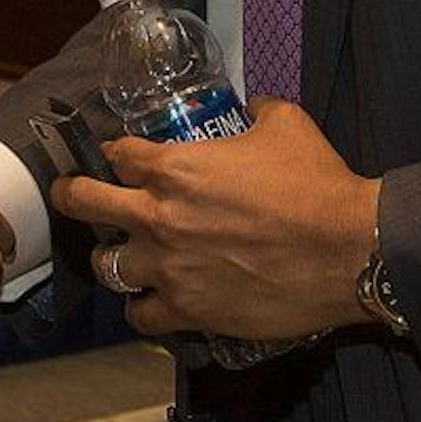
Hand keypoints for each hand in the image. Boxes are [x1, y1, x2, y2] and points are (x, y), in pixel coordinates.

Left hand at [50, 96, 379, 340]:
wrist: (349, 250)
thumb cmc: (317, 186)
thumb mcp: (284, 124)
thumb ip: (257, 110)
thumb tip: (253, 105)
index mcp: (173, 167)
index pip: (117, 153)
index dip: (117, 152)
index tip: (120, 156)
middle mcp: (158, 216)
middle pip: (83, 201)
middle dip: (73, 194)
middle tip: (71, 194)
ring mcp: (169, 268)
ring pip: (106, 266)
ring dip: (112, 258)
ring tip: (121, 257)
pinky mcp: (190, 311)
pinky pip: (141, 316)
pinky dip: (141, 310)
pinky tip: (149, 303)